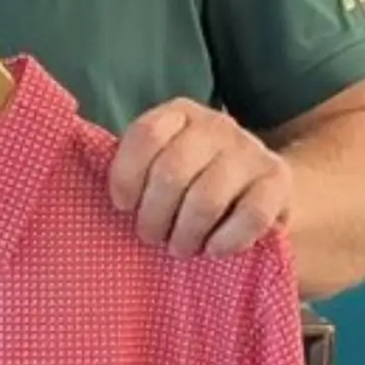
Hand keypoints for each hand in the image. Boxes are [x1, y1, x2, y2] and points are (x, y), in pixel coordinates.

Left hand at [110, 99, 291, 257]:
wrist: (263, 187)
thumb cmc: (195, 183)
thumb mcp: (163, 164)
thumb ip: (136, 168)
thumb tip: (85, 187)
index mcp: (180, 115)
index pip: (146, 135)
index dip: (127, 176)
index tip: (123, 207)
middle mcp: (217, 125)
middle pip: (172, 171)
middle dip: (155, 215)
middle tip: (152, 237)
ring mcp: (251, 151)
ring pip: (207, 198)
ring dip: (187, 234)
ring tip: (180, 247)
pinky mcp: (278, 181)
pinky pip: (250, 216)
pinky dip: (226, 241)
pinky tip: (214, 250)